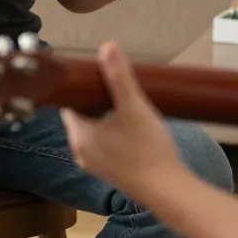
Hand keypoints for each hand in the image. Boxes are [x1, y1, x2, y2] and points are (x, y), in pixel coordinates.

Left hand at [61, 41, 186, 202]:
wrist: (168, 191)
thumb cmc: (148, 150)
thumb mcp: (133, 106)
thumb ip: (119, 76)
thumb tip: (107, 46)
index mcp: (79, 135)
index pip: (69, 102)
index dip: (81, 86)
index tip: (96, 73)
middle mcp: (81, 151)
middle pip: (81, 114)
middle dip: (95, 98)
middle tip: (114, 83)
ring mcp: (95, 164)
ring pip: (93, 129)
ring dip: (104, 114)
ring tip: (124, 100)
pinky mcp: (110, 171)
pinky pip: (104, 143)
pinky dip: (112, 130)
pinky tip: (131, 124)